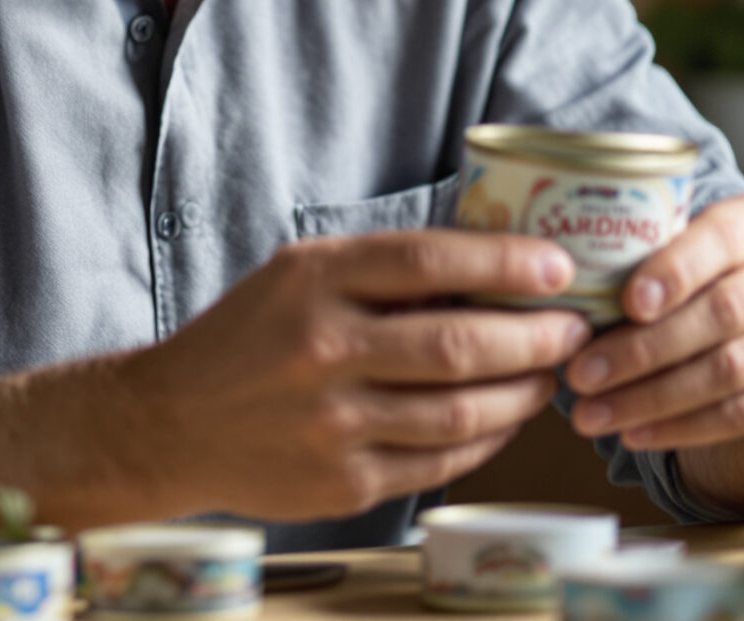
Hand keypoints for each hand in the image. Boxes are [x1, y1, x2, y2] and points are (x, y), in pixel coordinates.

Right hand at [122, 230, 591, 520]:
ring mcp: (335, 425)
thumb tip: (493, 263)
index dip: (507, 262)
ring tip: (548, 373)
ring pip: (464, 411)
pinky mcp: (344, 484)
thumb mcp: (300, 275)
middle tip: (573, 329)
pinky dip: (488, 438)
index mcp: (315, 283)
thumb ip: (383, 269)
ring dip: (524, 392)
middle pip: (461, 344)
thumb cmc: (249, 338)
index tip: (558, 266)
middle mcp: (324, 352)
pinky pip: (442, 461)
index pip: (431, 261)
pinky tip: (503, 417)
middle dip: (537, 337)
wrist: (170, 424)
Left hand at [565, 193, 743, 452]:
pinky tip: (637, 434)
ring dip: (653, 397)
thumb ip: (665, 256)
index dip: (674, 271)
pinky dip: (684, 428)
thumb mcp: (721, 249)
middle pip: (720, 314)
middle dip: (643, 349)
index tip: (626, 302)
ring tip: (593, 414)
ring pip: (728, 370)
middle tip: (582, 374)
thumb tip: (568, 289)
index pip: (721, 239)